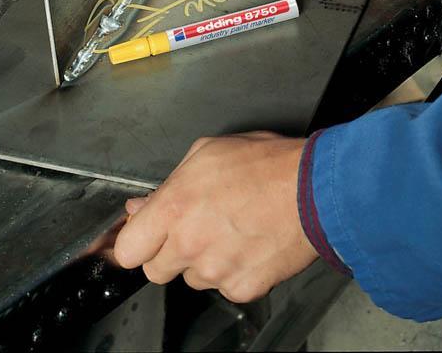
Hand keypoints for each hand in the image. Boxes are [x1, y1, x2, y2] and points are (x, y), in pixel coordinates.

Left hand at [113, 132, 316, 302]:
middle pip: (156, 271)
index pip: (127, 249)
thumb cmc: (267, 164)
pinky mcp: (241, 288)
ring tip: (232, 230)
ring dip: (204, 261)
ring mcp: (215, 270)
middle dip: (169, 252)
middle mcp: (189, 244)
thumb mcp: (209, 152)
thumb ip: (170, 182)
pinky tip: (249, 244)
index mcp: (174, 208)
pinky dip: (234, 271)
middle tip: (195, 229)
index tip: (144, 236)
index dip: (136, 241)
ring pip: (193, 278)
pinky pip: (225, 287)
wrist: (314, 190)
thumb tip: (144, 204)